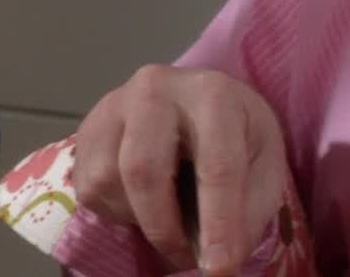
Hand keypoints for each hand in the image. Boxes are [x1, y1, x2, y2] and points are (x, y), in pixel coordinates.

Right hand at [73, 65, 287, 275]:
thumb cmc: (235, 135)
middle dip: (163, 227)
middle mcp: (155, 89)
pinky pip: (87, 185)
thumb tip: (219, 258)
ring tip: (166, 218)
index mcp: (212, 95)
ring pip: (107, 179)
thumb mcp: (263, 165)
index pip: (215, 165)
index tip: (220, 268)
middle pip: (143, 169)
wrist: (194, 101)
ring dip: (137, 218)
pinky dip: (115, 209)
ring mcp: (112, 104)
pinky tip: (141, 200)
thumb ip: (249, 210)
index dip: (218, 223)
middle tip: (184, 257)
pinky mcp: (86, 127)